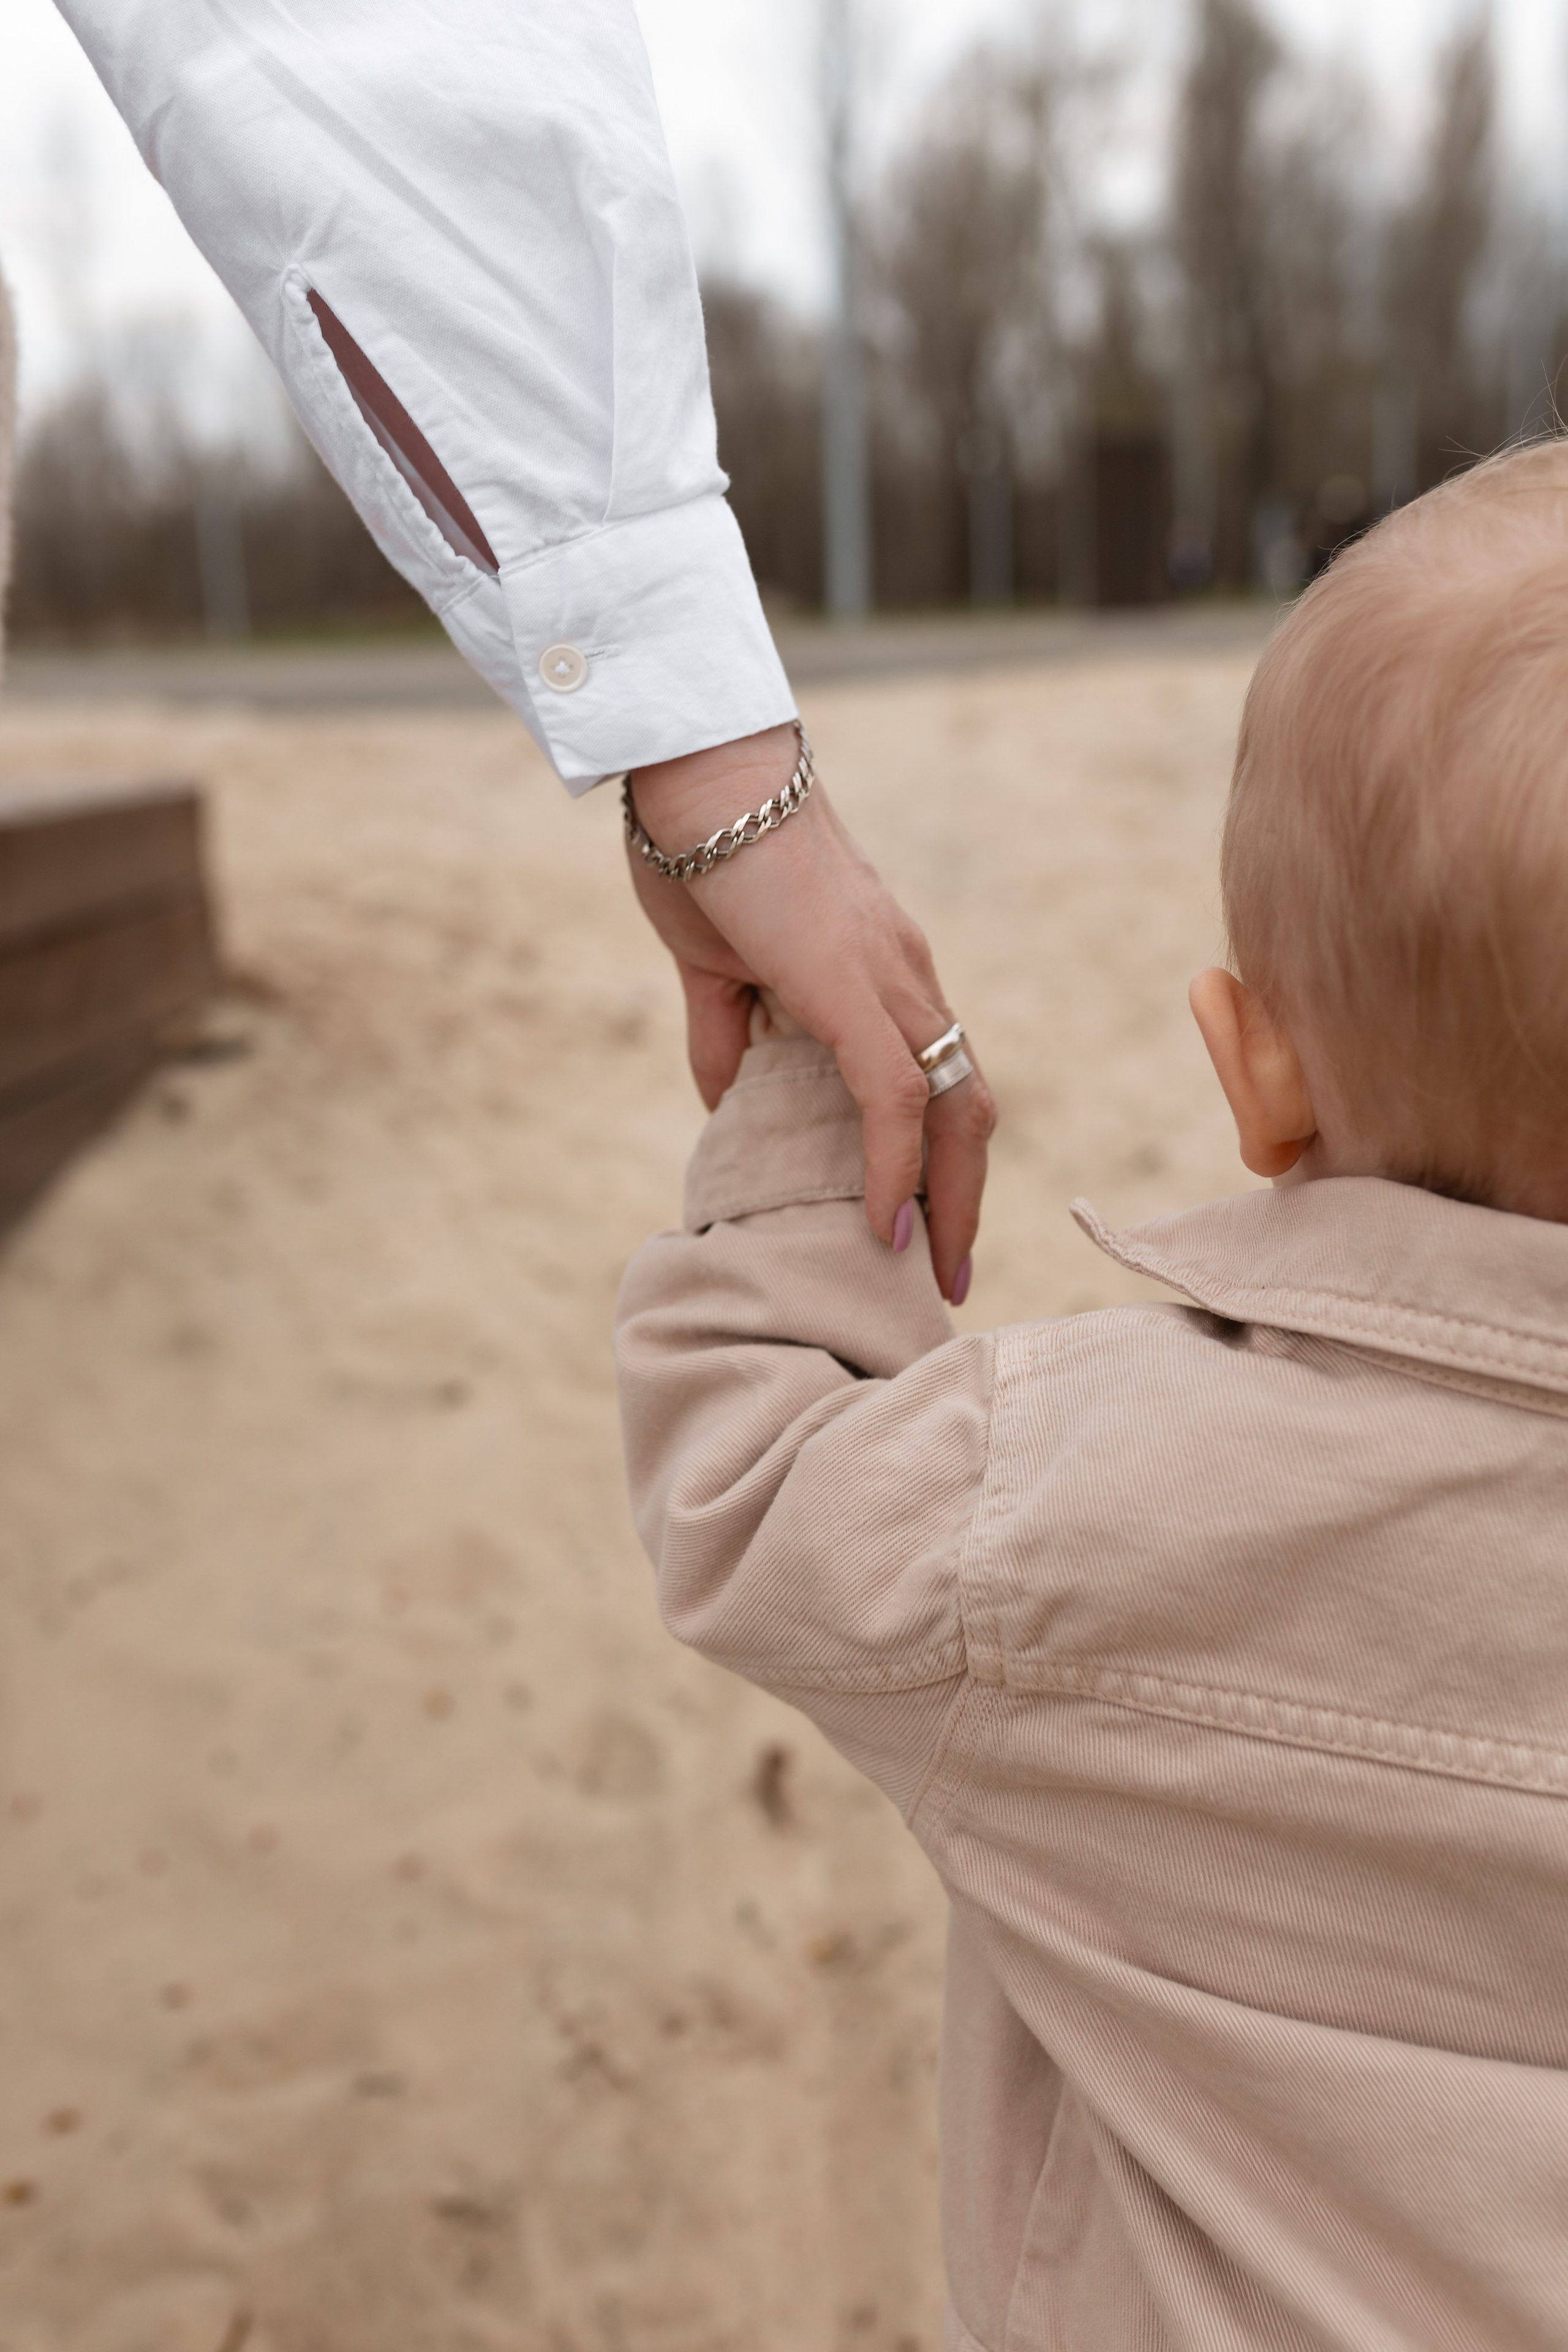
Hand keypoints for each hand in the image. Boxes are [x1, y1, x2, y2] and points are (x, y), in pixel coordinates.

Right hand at [626, 723, 994, 1301]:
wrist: (699, 769)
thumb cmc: (702, 846)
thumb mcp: (714, 968)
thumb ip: (727, 1037)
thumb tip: (729, 1104)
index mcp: (882, 973)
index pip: (937, 1078)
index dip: (939, 1154)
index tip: (925, 1224)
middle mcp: (907, 979)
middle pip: (969, 1105)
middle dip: (964, 1196)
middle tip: (950, 1272)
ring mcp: (890, 981)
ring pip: (953, 1106)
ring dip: (949, 1198)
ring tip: (933, 1270)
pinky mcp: (852, 987)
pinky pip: (894, 1096)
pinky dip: (893, 1165)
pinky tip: (881, 1224)